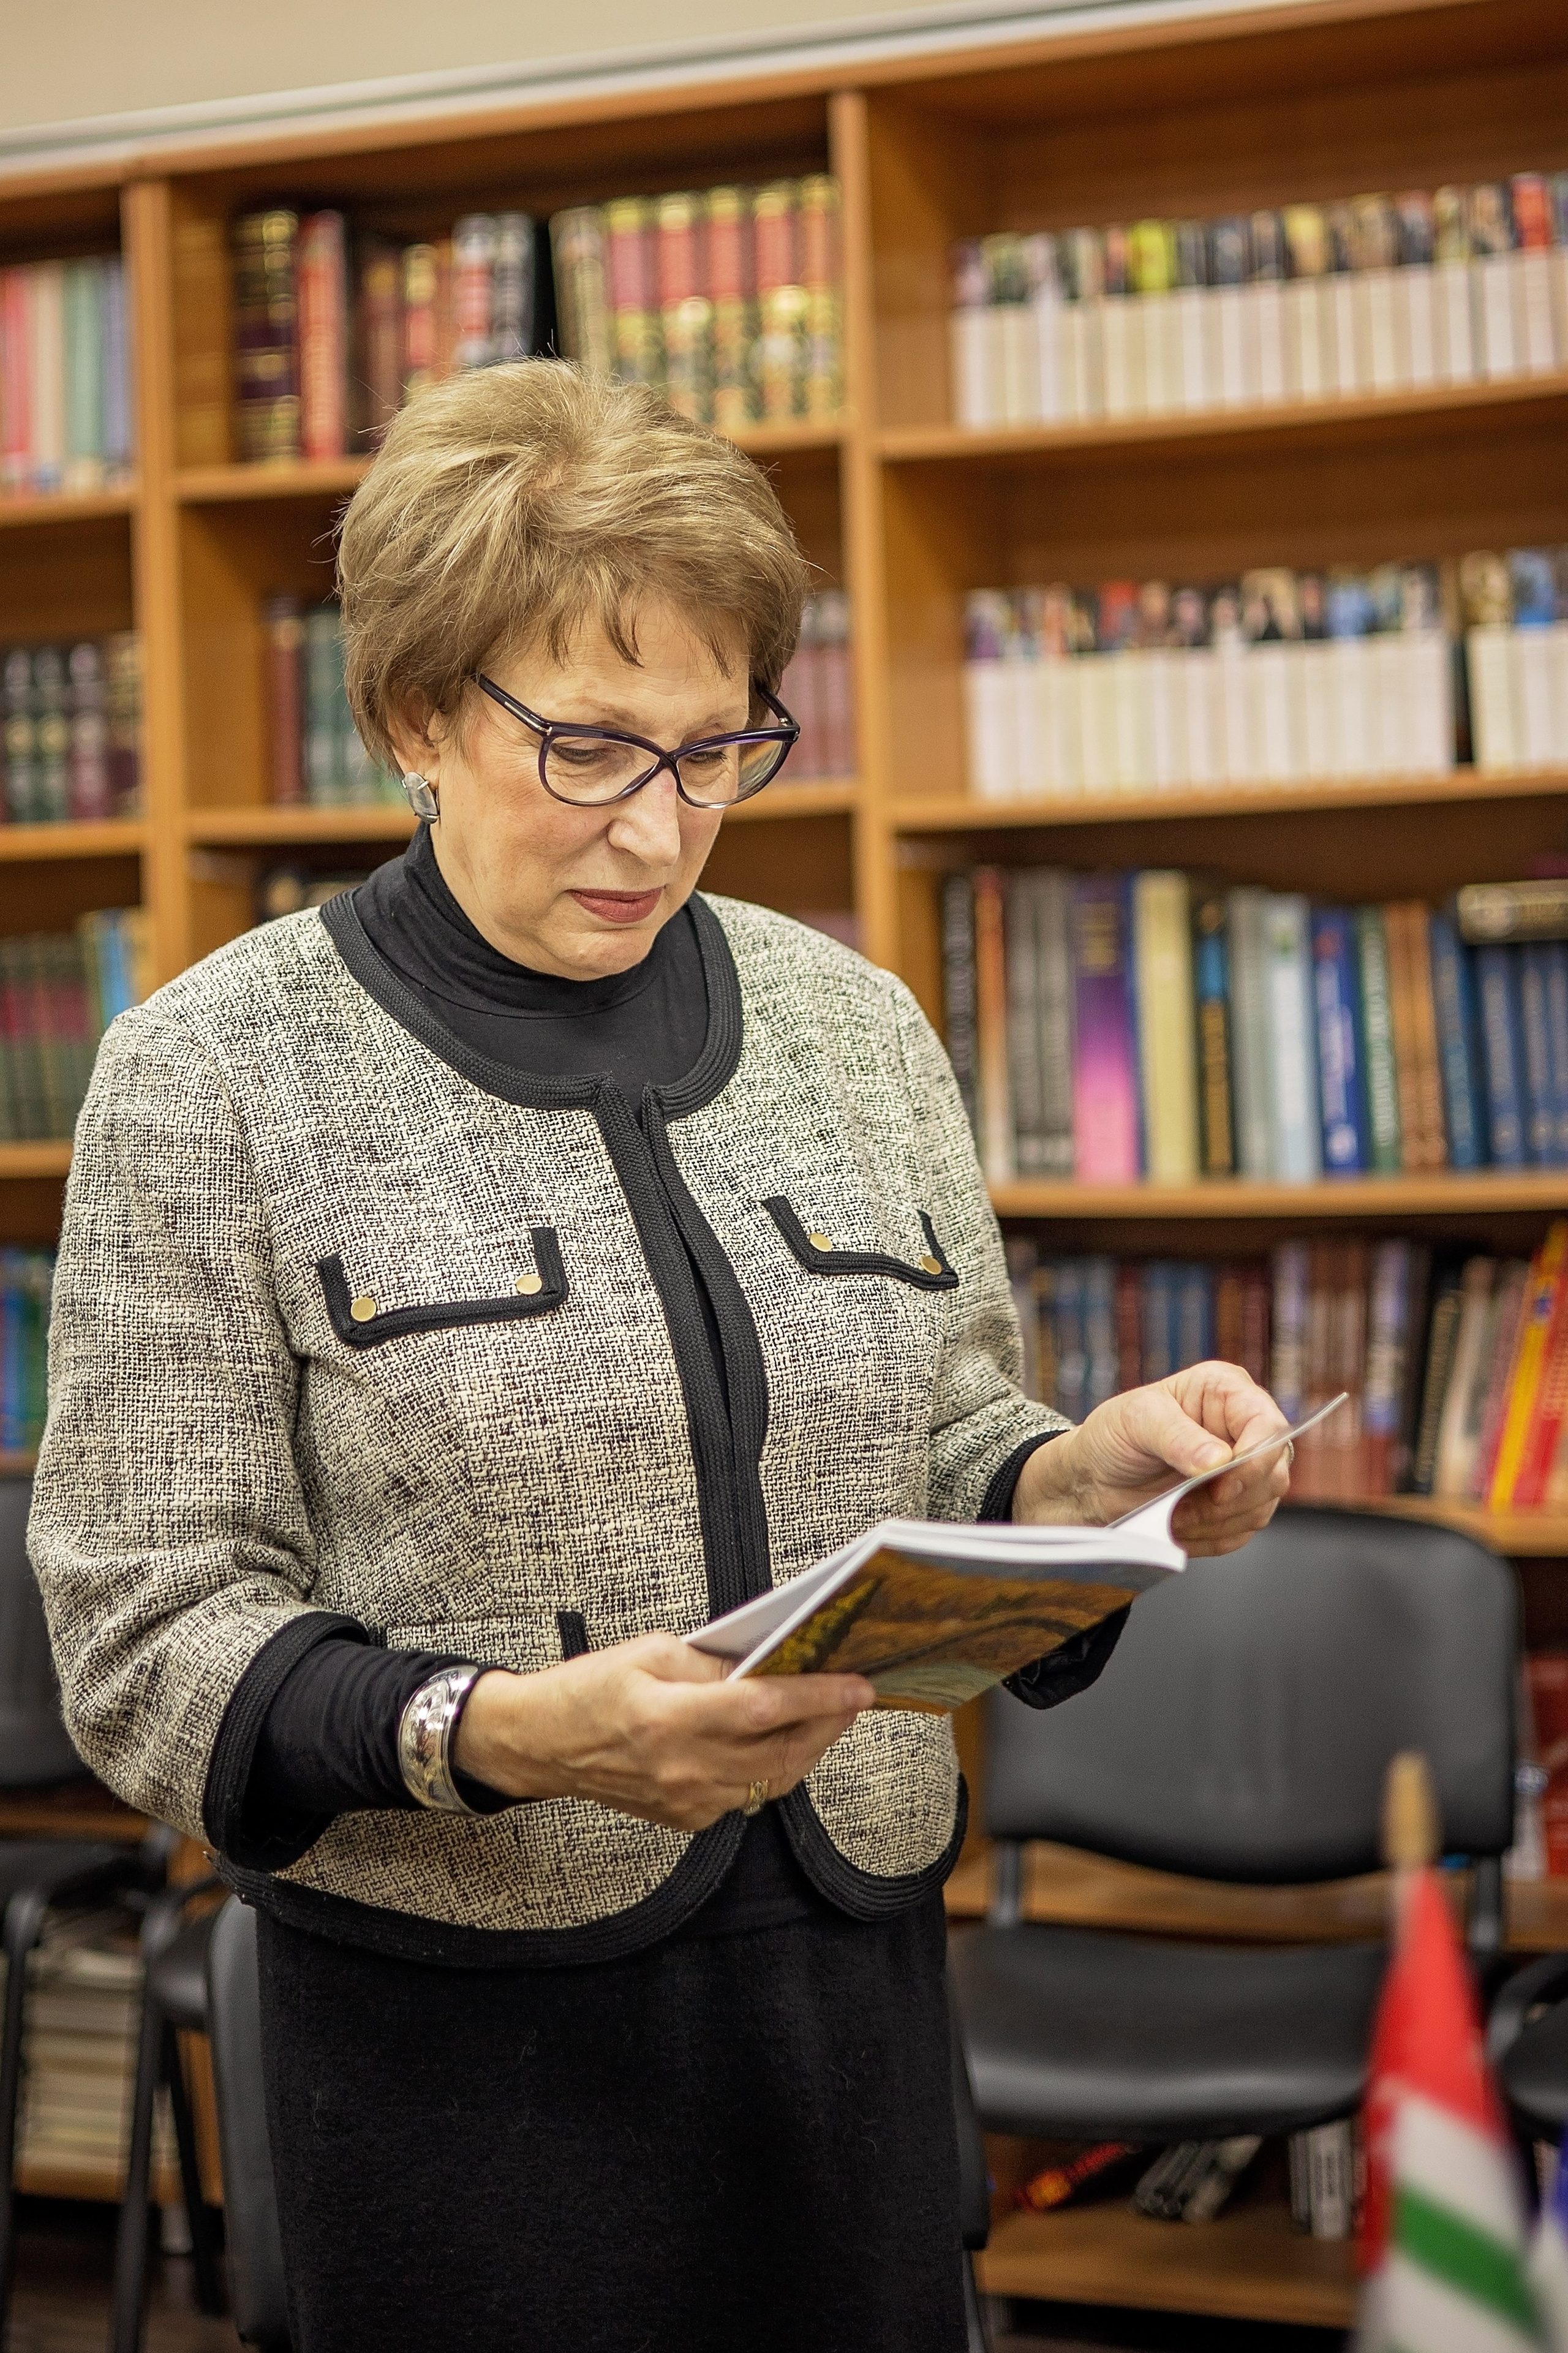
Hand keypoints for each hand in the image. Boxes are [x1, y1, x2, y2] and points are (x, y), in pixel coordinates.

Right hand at [452, 1634, 874, 1831]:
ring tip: (830, 1715)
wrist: (542, 1744)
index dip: (817, 1696)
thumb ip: (713, 1664)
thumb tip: (770, 1665)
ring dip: (808, 1747)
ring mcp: (686, 1801)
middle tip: (856, 1696)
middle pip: (780, 1751)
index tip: (858, 1684)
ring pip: (772, 1780)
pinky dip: (772, 1767)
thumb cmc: (590, 1688)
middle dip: (828, 1723)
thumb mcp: (650, 1652)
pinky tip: (782, 1741)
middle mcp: (681, 1768)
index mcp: (668, 1717)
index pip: (762, 1707)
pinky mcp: (687, 1819)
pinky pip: (747, 1795)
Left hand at [1014, 1362, 1291, 1555]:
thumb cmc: (1113, 1437)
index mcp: (1226, 1392)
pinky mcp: (1233, 1507)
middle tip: (1184, 1505)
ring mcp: (1242, 1472)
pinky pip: (1241, 1533)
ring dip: (1215, 1522)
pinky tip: (1177, 1527)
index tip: (1220, 1486)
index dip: (1254, 1460)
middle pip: (1274, 1473)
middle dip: (1230, 1499)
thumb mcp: (1136, 1421)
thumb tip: (1218, 1460)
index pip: (1269, 1426)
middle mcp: (1242, 1430)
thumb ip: (1177, 1436)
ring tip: (1172, 1514)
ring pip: (1261, 1508)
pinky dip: (1209, 1537)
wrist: (1091, 1480)